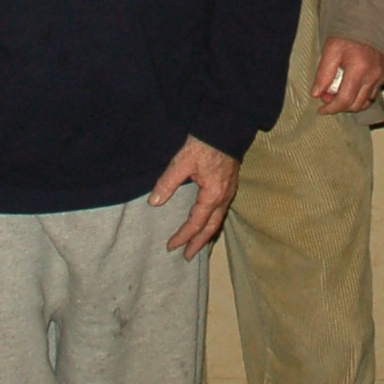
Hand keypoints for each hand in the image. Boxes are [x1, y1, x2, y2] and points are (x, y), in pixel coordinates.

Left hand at [149, 135, 238, 258]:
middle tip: (188, 256)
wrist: (226, 126)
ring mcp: (229, 191)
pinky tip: (207, 220)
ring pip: (218, 219)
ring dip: (207, 234)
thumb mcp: (182, 162)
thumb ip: (167, 183)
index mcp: (212, 195)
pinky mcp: (230, 184)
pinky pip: (222, 210)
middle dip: (199, 243)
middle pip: (211, 227)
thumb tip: (154, 202)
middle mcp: (224, 197)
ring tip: (197, 243)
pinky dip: (213, 221)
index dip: (183, 236)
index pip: (196, 223)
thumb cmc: (204, 143)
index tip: (171, 246)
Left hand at [311, 36, 383, 114]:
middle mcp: (373, 76)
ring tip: (338, 93)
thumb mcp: (331, 50)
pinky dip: (361, 96)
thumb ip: (323, 73)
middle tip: (328, 97)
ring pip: (366, 102)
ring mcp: (381, 76)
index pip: (345, 99)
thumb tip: (316, 94)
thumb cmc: (347, 35)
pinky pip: (372, 94)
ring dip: (351, 103)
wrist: (367, 22)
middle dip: (340, 107)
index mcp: (359, 69)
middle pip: (356, 105)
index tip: (321, 110)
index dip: (331, 108)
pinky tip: (351, 88)